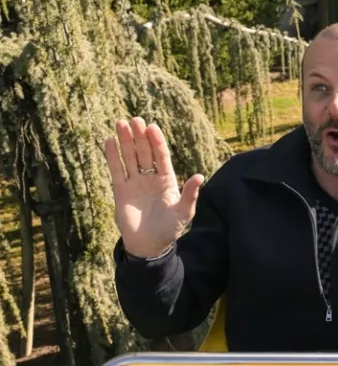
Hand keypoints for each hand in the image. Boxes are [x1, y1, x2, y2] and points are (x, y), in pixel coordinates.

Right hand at [104, 117, 204, 257]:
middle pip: (145, 152)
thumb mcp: (184, 212)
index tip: (152, 127)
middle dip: (140, 136)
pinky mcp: (121, 190)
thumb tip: (200, 176)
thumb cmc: (169, 229)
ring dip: (125, 141)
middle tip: (135, 119)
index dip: (157, 142)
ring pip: (130, 157)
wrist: (148, 245)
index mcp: (167, 180)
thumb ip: (190, 194)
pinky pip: (116, 169)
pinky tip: (110, 141)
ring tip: (120, 123)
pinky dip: (112, 156)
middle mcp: (151, 178)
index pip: (161, 156)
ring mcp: (135, 182)